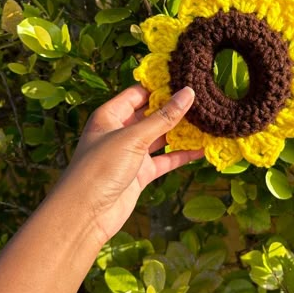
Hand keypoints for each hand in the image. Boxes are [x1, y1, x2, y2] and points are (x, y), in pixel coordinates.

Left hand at [56, 85, 203, 245]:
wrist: (86, 214)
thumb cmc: (101, 167)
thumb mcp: (133, 137)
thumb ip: (163, 117)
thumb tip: (188, 93)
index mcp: (110, 115)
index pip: (138, 93)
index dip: (159, 86)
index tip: (185, 78)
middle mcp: (121, 131)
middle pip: (151, 114)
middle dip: (174, 108)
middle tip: (203, 98)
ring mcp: (132, 153)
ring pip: (160, 137)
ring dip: (181, 131)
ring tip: (207, 120)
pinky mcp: (141, 173)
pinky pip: (165, 160)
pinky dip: (182, 155)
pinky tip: (202, 148)